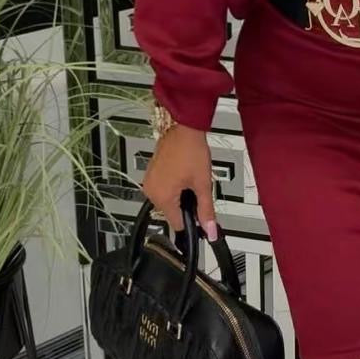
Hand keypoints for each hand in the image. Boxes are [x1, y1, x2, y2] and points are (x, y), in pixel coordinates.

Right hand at [141, 124, 217, 238]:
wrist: (184, 129)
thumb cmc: (191, 151)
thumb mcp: (203, 184)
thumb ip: (206, 210)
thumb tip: (210, 230)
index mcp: (162, 197)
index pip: (177, 225)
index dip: (192, 224)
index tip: (200, 220)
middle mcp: (151, 192)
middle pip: (172, 213)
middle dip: (187, 207)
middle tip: (197, 189)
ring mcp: (149, 183)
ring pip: (168, 202)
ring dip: (181, 197)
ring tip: (190, 179)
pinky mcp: (151, 175)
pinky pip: (163, 190)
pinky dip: (174, 188)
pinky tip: (183, 175)